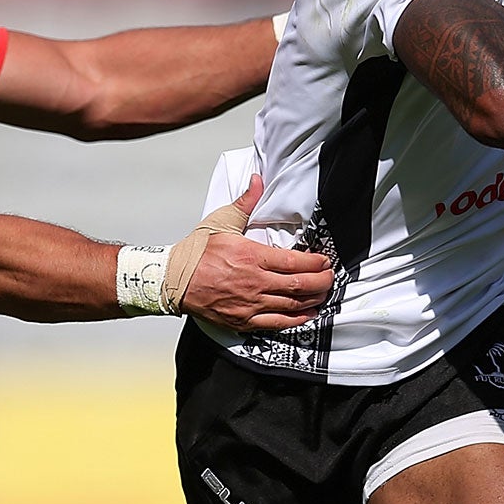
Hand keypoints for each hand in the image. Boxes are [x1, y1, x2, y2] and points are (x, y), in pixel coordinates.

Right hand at [174, 177, 331, 330]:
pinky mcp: (244, 320)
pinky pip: (277, 323)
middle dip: (321, 282)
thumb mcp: (222, 221)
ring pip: (292, 305)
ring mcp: (250, 303)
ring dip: (313, 300)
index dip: (316, 263)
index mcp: (252, 256)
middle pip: (300, 285)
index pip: (295, 262)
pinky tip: (306, 314)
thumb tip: (257, 180)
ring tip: (323, 294)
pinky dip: (296, 319)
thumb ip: (245, 202)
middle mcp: (255, 282)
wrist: (174, 279)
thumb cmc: (197, 251)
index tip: (325, 261)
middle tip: (330, 278)